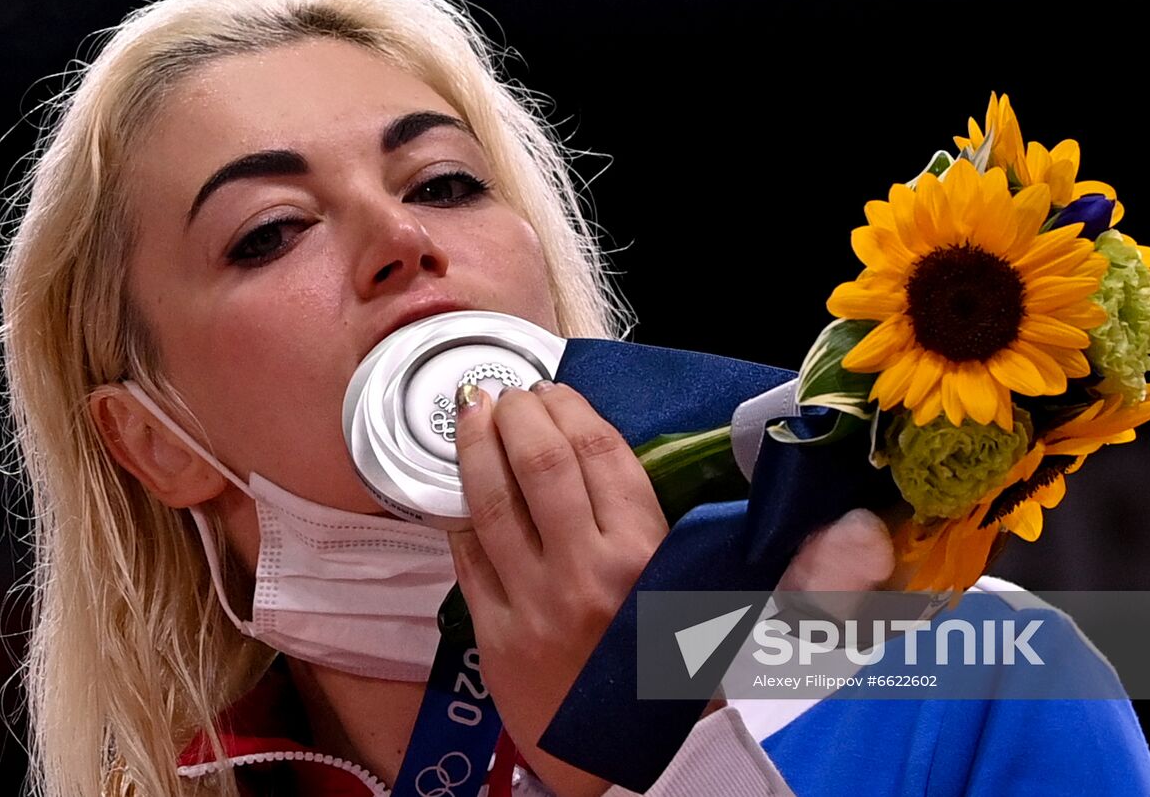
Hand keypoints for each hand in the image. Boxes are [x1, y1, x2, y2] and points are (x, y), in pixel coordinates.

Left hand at [448, 380, 667, 796]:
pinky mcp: (497, 635)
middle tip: (507, 394)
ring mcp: (537, 604)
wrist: (634, 764)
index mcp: (647, 555)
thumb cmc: (670, 671)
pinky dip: (460, 513)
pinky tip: (458, 486)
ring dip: (477, 446)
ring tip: (473, 415)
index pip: (600, 453)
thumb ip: (660, 525)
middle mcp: (589, 572)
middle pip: (540, 462)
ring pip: (492, 502)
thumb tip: (610, 452)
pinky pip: (468, 557)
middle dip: (518, 412)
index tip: (555, 391)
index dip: (570, 408)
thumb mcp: (691, 591)